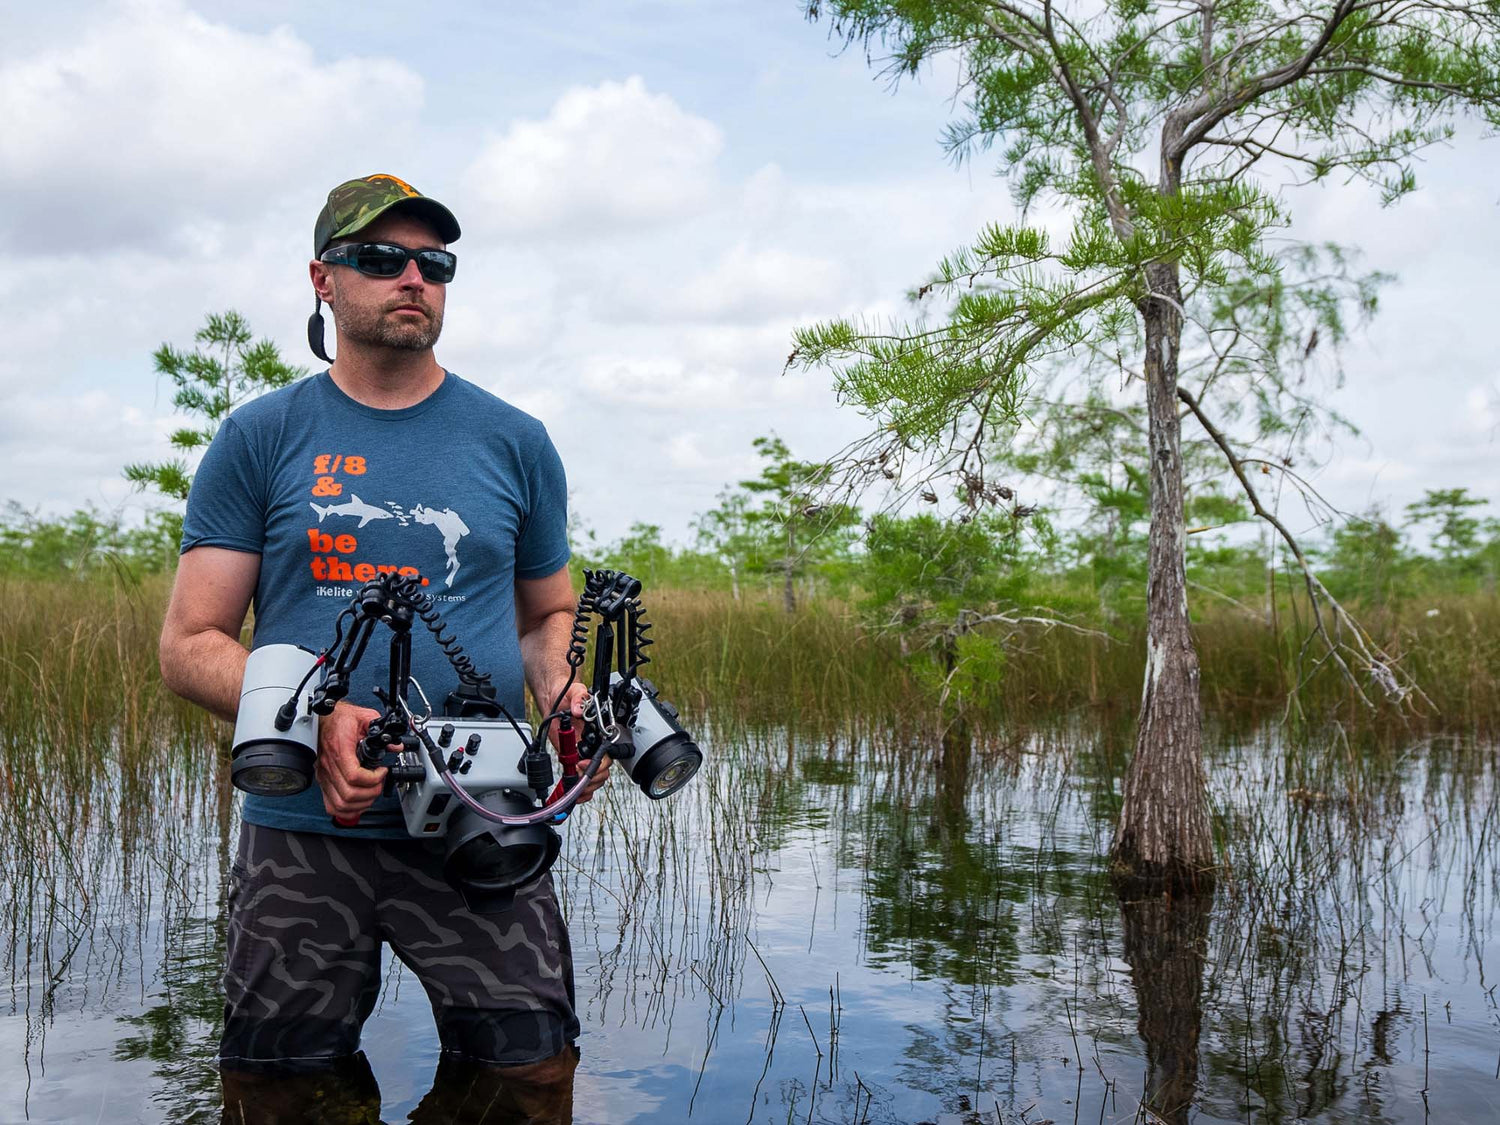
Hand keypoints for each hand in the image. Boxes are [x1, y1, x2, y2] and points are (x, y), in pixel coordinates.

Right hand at [316, 700, 388, 821]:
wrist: (322, 719)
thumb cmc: (340, 719)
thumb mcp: (364, 717)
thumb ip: (381, 730)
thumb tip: (395, 746)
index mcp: (340, 750)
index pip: (354, 776)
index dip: (373, 779)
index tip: (382, 771)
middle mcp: (329, 766)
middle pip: (349, 794)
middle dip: (370, 793)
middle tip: (379, 783)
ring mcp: (324, 775)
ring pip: (340, 804)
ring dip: (360, 804)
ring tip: (371, 793)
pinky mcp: (323, 780)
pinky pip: (331, 804)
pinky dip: (346, 810)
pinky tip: (358, 802)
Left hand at [549, 681, 610, 803]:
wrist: (553, 699)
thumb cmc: (567, 694)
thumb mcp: (574, 691)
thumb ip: (579, 697)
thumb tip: (579, 708)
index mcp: (599, 733)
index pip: (607, 753)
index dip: (598, 763)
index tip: (582, 763)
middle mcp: (594, 746)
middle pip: (603, 770)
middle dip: (591, 777)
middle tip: (577, 774)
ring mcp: (584, 755)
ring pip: (595, 779)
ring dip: (586, 786)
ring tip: (574, 787)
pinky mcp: (573, 761)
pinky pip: (583, 781)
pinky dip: (581, 792)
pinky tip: (575, 794)